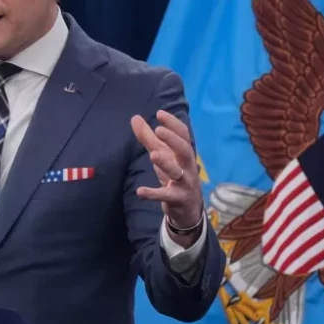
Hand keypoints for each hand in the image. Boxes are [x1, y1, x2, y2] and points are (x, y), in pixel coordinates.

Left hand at [131, 110, 203, 231]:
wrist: (188, 209)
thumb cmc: (174, 177)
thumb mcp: (162, 156)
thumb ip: (149, 138)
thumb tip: (135, 118)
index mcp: (184, 154)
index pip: (184, 136)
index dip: (173, 124)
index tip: (160, 113)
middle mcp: (187, 167)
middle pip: (185, 151)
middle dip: (173, 140)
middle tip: (159, 130)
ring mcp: (185, 184)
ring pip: (178, 173)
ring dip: (166, 163)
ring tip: (153, 154)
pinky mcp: (178, 199)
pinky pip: (166, 196)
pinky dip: (153, 194)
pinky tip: (140, 191)